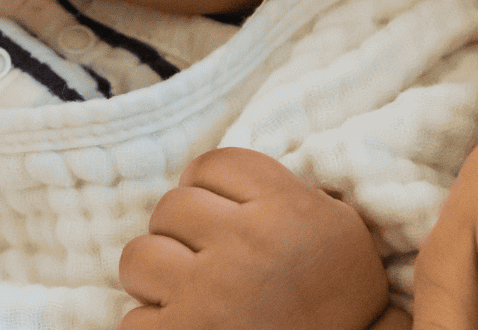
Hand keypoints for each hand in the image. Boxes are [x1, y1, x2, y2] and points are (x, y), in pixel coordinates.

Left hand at [118, 146, 395, 329]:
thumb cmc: (343, 306)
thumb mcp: (336, 229)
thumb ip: (285, 191)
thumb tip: (225, 175)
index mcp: (286, 208)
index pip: (215, 164)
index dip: (209, 186)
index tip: (217, 211)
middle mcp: (246, 244)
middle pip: (172, 206)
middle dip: (183, 233)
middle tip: (207, 260)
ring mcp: (209, 295)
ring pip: (140, 255)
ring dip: (158, 275)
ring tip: (188, 294)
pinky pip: (133, 319)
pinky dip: (154, 328)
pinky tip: (186, 329)